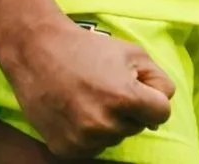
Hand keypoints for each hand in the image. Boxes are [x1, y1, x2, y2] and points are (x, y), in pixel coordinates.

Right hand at [0, 18, 174, 157]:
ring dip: (108, 123)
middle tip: (105, 87)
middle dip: (128, 109)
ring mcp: (84, 139)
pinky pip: (91, 147)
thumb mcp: (132, 52)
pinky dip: (88, 133)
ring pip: (114, 138)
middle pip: (137, 126)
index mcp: (125, 98)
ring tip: (88, 97)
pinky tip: (75, 110)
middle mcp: (106, 124)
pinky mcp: (66, 149)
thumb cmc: (86, 48)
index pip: (162, 113)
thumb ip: (158, 80)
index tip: (138, 90)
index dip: (152, 99)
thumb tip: (160, 110)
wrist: (37, 51)